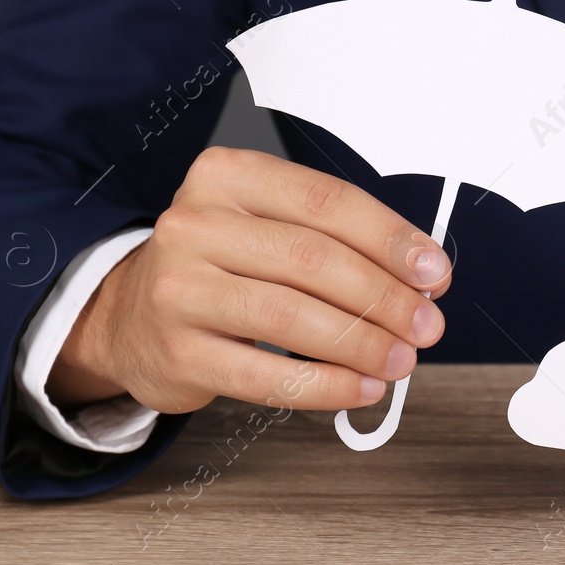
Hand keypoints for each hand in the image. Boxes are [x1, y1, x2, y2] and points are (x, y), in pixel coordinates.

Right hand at [46, 147, 451, 415]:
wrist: (130, 314)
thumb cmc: (220, 264)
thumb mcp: (268, 225)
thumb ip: (337, 239)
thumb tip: (421, 276)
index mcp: (227, 176)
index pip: (325, 201)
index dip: (389, 238)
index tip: (433, 270)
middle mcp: (196, 224)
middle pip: (313, 259)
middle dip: (384, 297)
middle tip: (426, 324)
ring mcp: (179, 288)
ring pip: (291, 317)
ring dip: (361, 343)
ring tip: (401, 360)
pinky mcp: (177, 351)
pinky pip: (264, 375)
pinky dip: (324, 385)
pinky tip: (359, 388)